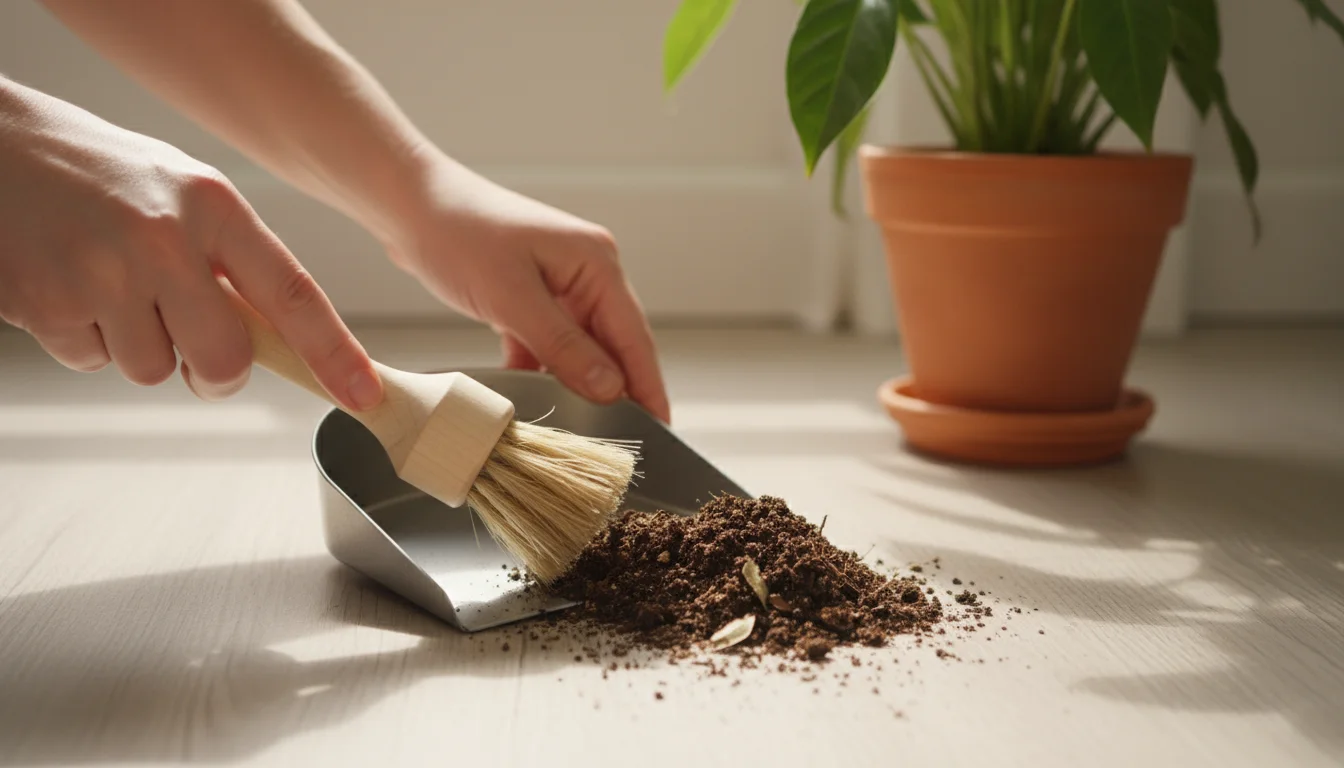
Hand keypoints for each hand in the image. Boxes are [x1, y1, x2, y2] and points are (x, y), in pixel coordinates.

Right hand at [0, 79, 382, 410]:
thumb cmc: (96, 172)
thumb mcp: (181, 192)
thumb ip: (230, 258)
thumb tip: (278, 334)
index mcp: (213, 207)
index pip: (293, 294)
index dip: (334, 353)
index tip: (364, 394)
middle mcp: (165, 240)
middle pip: (224, 361)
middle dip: (212, 373)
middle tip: (191, 348)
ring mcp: (104, 273)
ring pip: (152, 369)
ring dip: (135, 345)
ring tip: (108, 284)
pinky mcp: (50, 303)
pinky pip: (91, 361)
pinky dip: (83, 338)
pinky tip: (67, 285)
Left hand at [385, 159, 670, 423]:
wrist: (410, 205)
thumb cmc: (459, 234)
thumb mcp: (512, 297)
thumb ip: (563, 345)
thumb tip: (610, 389)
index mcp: (597, 263)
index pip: (634, 337)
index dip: (648, 387)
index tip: (660, 433)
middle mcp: (587, 274)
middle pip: (612, 346)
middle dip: (616, 393)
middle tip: (620, 444)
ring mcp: (559, 286)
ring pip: (580, 350)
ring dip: (576, 385)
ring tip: (579, 430)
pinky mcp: (531, 298)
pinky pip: (548, 346)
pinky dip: (542, 371)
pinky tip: (533, 399)